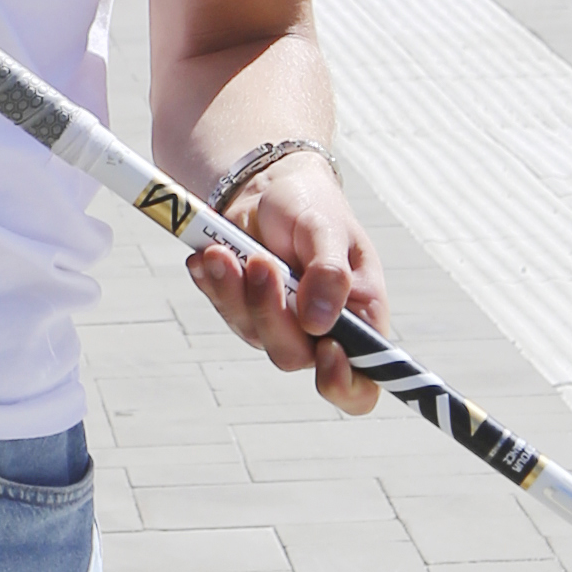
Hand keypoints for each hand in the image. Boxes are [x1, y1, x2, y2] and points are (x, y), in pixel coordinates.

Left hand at [184, 162, 387, 416]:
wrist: (270, 185)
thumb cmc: (312, 205)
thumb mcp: (328, 227)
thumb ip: (330, 272)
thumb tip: (318, 322)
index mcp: (360, 319)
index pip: (361, 385)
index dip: (344, 384)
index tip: (327, 349)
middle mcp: (320, 332)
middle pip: (292, 357)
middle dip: (271, 312)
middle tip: (261, 263)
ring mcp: (279, 324)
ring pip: (252, 333)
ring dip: (235, 291)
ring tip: (223, 251)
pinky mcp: (243, 311)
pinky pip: (224, 310)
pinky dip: (213, 283)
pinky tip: (210, 256)